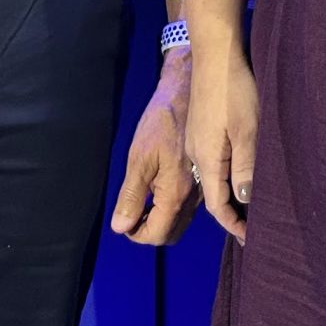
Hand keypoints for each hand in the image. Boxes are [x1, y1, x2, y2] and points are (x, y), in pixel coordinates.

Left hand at [109, 47, 197, 244]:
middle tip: (134, 212)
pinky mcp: (205, 175)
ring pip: (183, 220)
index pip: (157, 234)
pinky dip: (173, 206)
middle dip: (150, 230)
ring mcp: (202, 186)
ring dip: (162, 218)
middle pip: (173, 232)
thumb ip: (132, 195)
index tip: (124, 220)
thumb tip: (120, 226)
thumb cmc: (162, 121)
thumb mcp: (139, 157)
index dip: (136, 234)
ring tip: (145, 200)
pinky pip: (190, 205)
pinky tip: (161, 187)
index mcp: (176, 193)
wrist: (187, 91)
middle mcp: (194, 195)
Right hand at [186, 49, 258, 242]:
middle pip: (209, 196)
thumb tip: (245, 200)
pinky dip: (223, 177)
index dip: (234, 224)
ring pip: (209, 179)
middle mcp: (196, 155)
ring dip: (226, 196)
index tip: (250, 238)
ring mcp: (196, 141)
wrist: (213, 54)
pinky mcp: (200, 129)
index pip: (217, 205)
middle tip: (250, 229)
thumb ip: (246, 167)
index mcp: (207, 159)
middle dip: (228, 215)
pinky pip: (210, 163)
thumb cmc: (234, 90)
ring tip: (246, 207)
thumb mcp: (248, 130)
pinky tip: (237, 173)